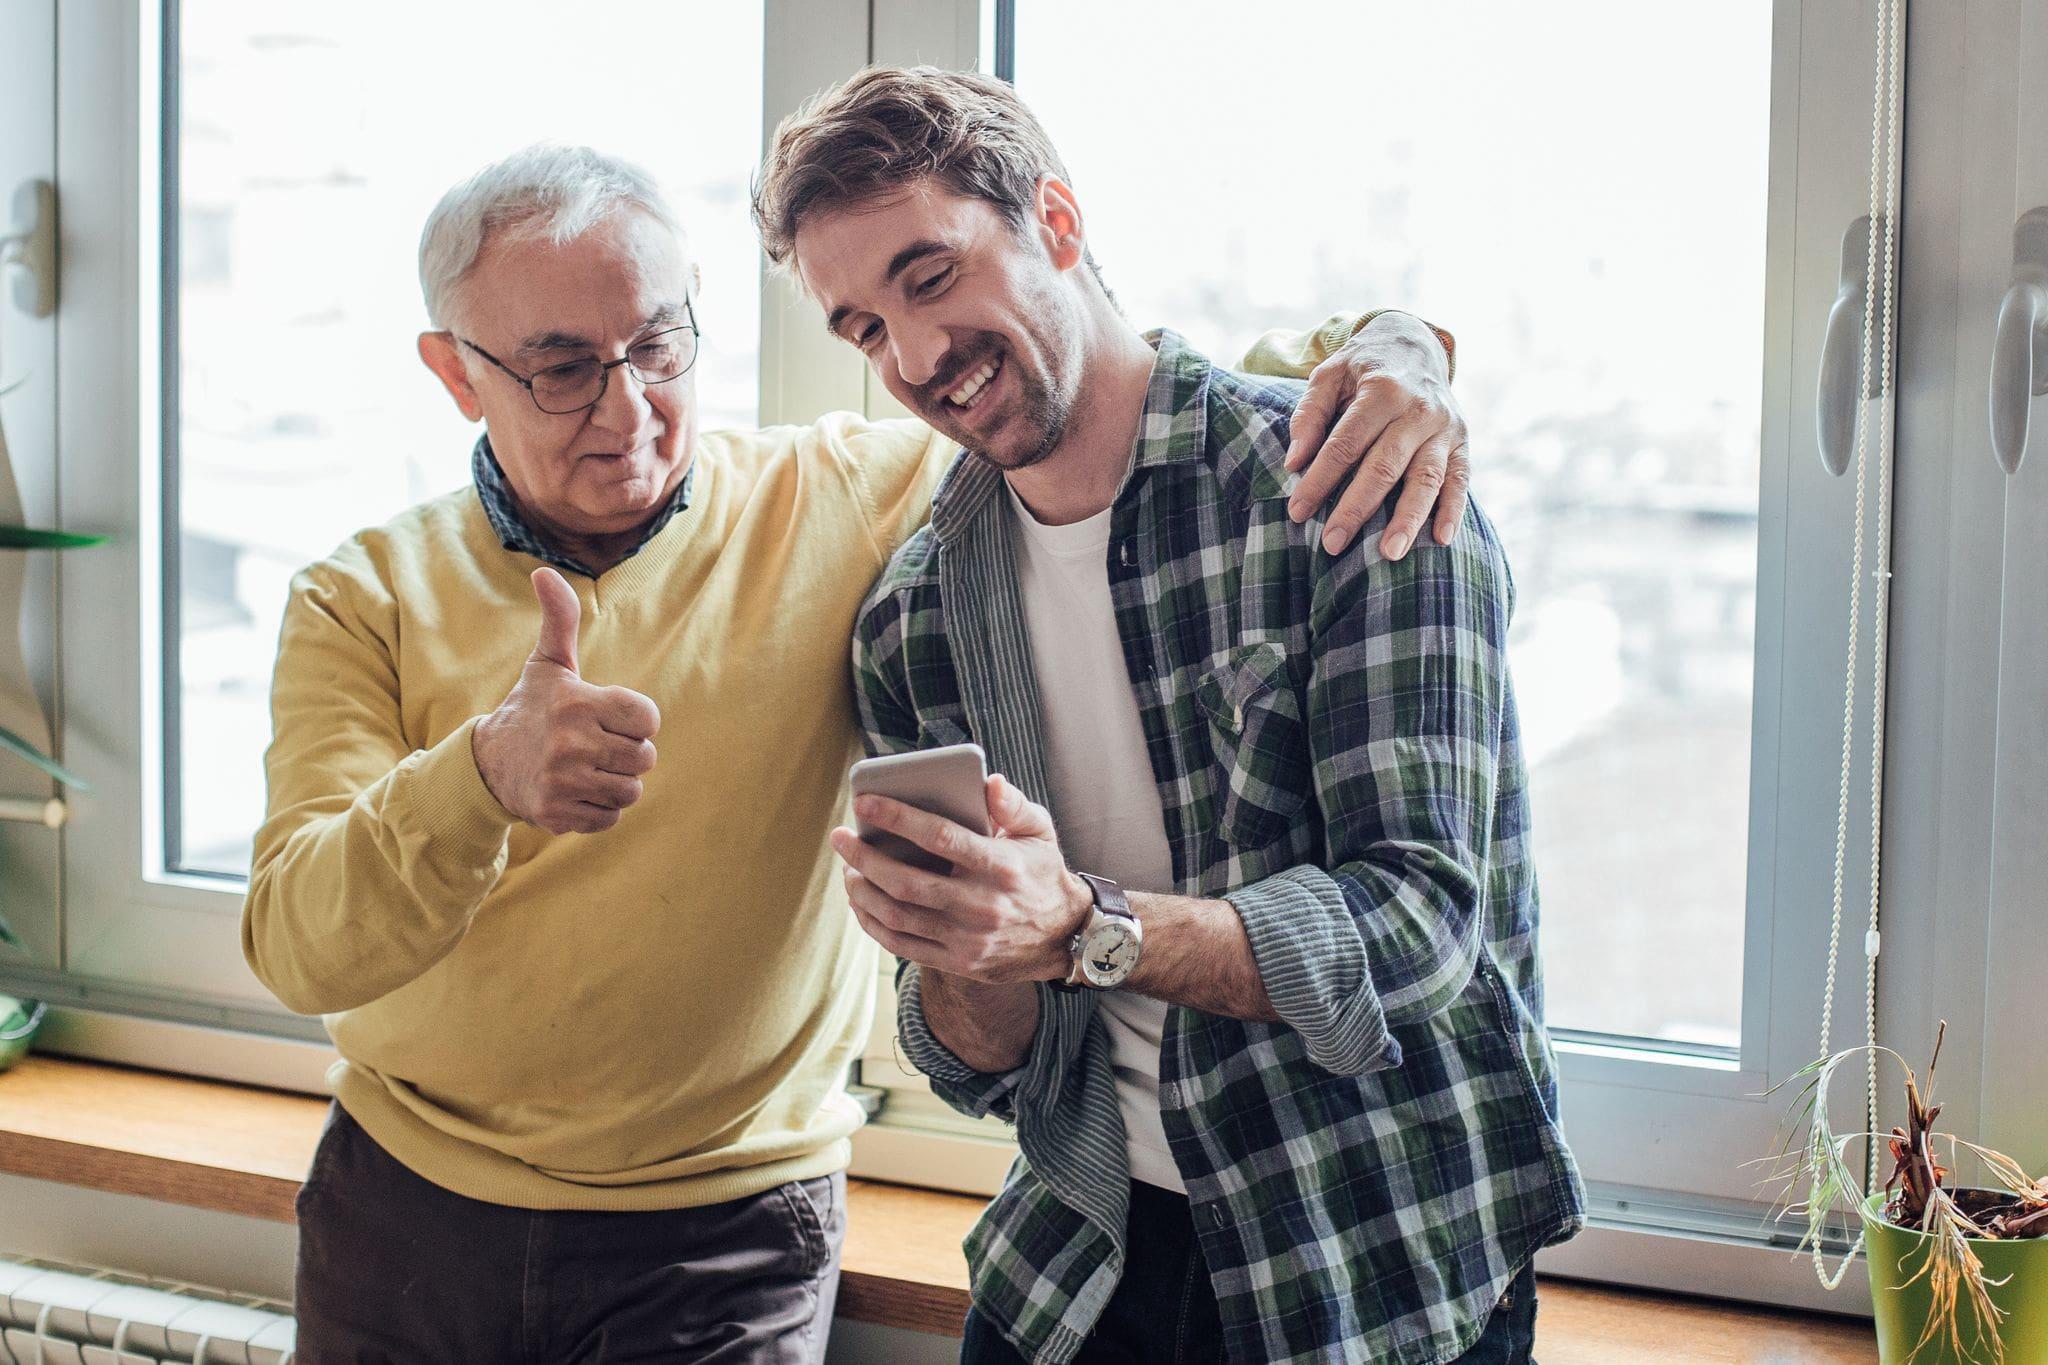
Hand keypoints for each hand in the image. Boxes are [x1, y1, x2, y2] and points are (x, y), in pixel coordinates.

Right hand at [471, 567, 660, 834]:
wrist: (487, 765)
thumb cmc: (532, 708)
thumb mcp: (548, 664)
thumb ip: (560, 620)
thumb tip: (543, 571)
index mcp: (577, 703)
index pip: (647, 718)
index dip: (636, 720)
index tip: (612, 718)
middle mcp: (571, 743)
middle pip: (644, 758)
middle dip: (628, 754)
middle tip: (599, 747)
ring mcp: (563, 782)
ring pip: (630, 791)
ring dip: (616, 783)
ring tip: (588, 769)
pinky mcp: (557, 814)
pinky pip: (610, 818)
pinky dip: (600, 809)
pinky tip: (577, 791)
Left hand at [830, 774, 1091, 983]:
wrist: (1065, 938)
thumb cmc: (1042, 874)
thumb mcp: (1040, 832)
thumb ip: (1012, 805)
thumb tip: (989, 782)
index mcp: (1001, 867)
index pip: (940, 837)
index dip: (897, 818)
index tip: (864, 802)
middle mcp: (983, 906)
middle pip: (906, 882)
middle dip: (864, 856)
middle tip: (842, 837)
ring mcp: (968, 940)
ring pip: (898, 916)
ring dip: (863, 891)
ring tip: (848, 869)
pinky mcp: (959, 962)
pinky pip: (902, 945)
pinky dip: (873, 923)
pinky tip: (861, 903)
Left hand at [1283, 313, 1470, 559]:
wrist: (1415, 344)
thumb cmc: (1364, 367)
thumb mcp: (1330, 374)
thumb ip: (1310, 414)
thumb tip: (1295, 462)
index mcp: (1382, 390)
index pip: (1345, 444)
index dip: (1319, 480)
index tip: (1297, 512)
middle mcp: (1418, 409)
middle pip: (1384, 467)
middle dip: (1356, 508)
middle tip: (1332, 544)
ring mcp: (1444, 427)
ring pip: (1426, 478)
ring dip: (1408, 518)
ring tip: (1390, 554)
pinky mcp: (1462, 441)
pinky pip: (1461, 480)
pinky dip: (1453, 510)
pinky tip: (1440, 540)